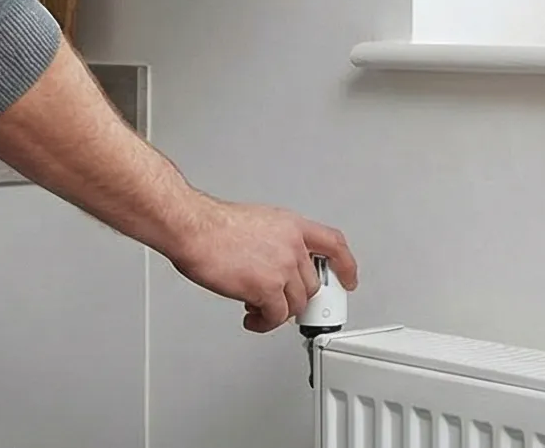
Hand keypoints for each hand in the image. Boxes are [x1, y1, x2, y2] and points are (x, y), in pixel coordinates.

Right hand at [164, 198, 359, 333]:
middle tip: (280, 303)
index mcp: (292, 226)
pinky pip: (276, 317)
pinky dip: (265, 323)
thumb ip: (275, 242)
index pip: (334, 244)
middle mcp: (292, 246)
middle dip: (296, 298)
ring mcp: (282, 268)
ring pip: (296, 304)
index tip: (348, 279)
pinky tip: (253, 318)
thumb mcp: (258, 222)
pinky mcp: (267, 289)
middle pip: (312, 284)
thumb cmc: (215, 226)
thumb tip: (274, 262)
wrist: (196, 230)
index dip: (346, 265)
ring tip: (260, 310)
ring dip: (279, 312)